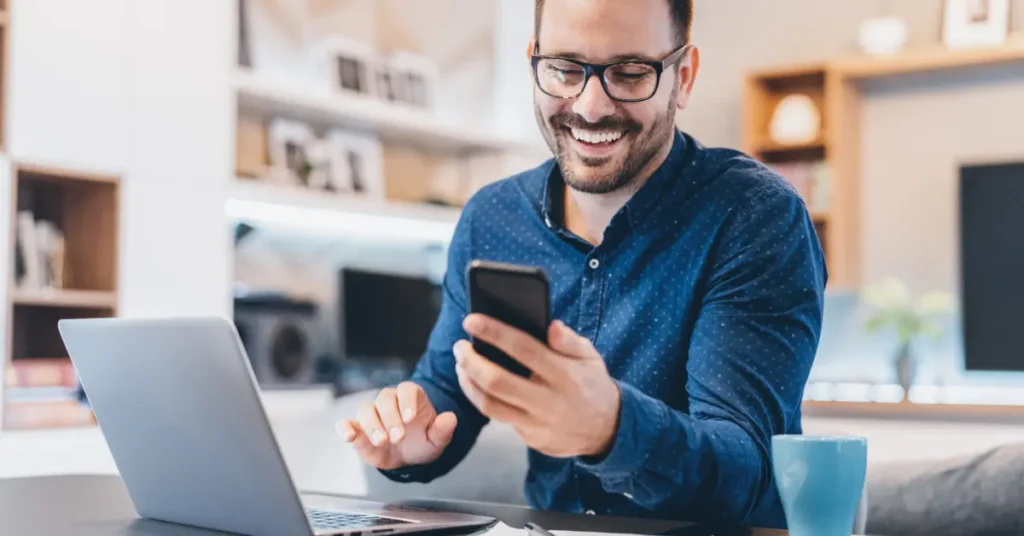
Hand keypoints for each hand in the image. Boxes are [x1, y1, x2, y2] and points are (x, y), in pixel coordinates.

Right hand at [337, 382, 457, 470]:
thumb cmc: (423, 442)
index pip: (407, 389)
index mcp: (410, 398)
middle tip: (398, 437)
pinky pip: (347, 423)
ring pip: (366, 409)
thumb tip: (451, 418)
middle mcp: (389, 402)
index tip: (411, 418)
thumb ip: (443, 430)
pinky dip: (345, 427)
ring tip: (381, 441)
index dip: (407, 401)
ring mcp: (372, 414)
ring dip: (372, 424)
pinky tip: (349, 435)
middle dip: (390, 417)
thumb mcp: (437, 440)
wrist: (408, 458)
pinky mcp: (358, 429)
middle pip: (385, 399)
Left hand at [453, 315, 620, 458]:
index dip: (494, 333)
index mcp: (565, 374)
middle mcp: (550, 401)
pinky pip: (500, 418)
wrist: (607, 430)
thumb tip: (551, 326)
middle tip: (459, 346)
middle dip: (471, 361)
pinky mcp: (532, 439)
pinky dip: (482, 399)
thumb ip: (570, 341)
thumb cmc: (592, 384)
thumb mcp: (590, 357)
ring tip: (461, 365)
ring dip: (468, 383)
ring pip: (490, 405)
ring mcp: (539, 424)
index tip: (471, 320)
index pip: (524, 349)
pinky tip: (475, 384)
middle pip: (498, 381)